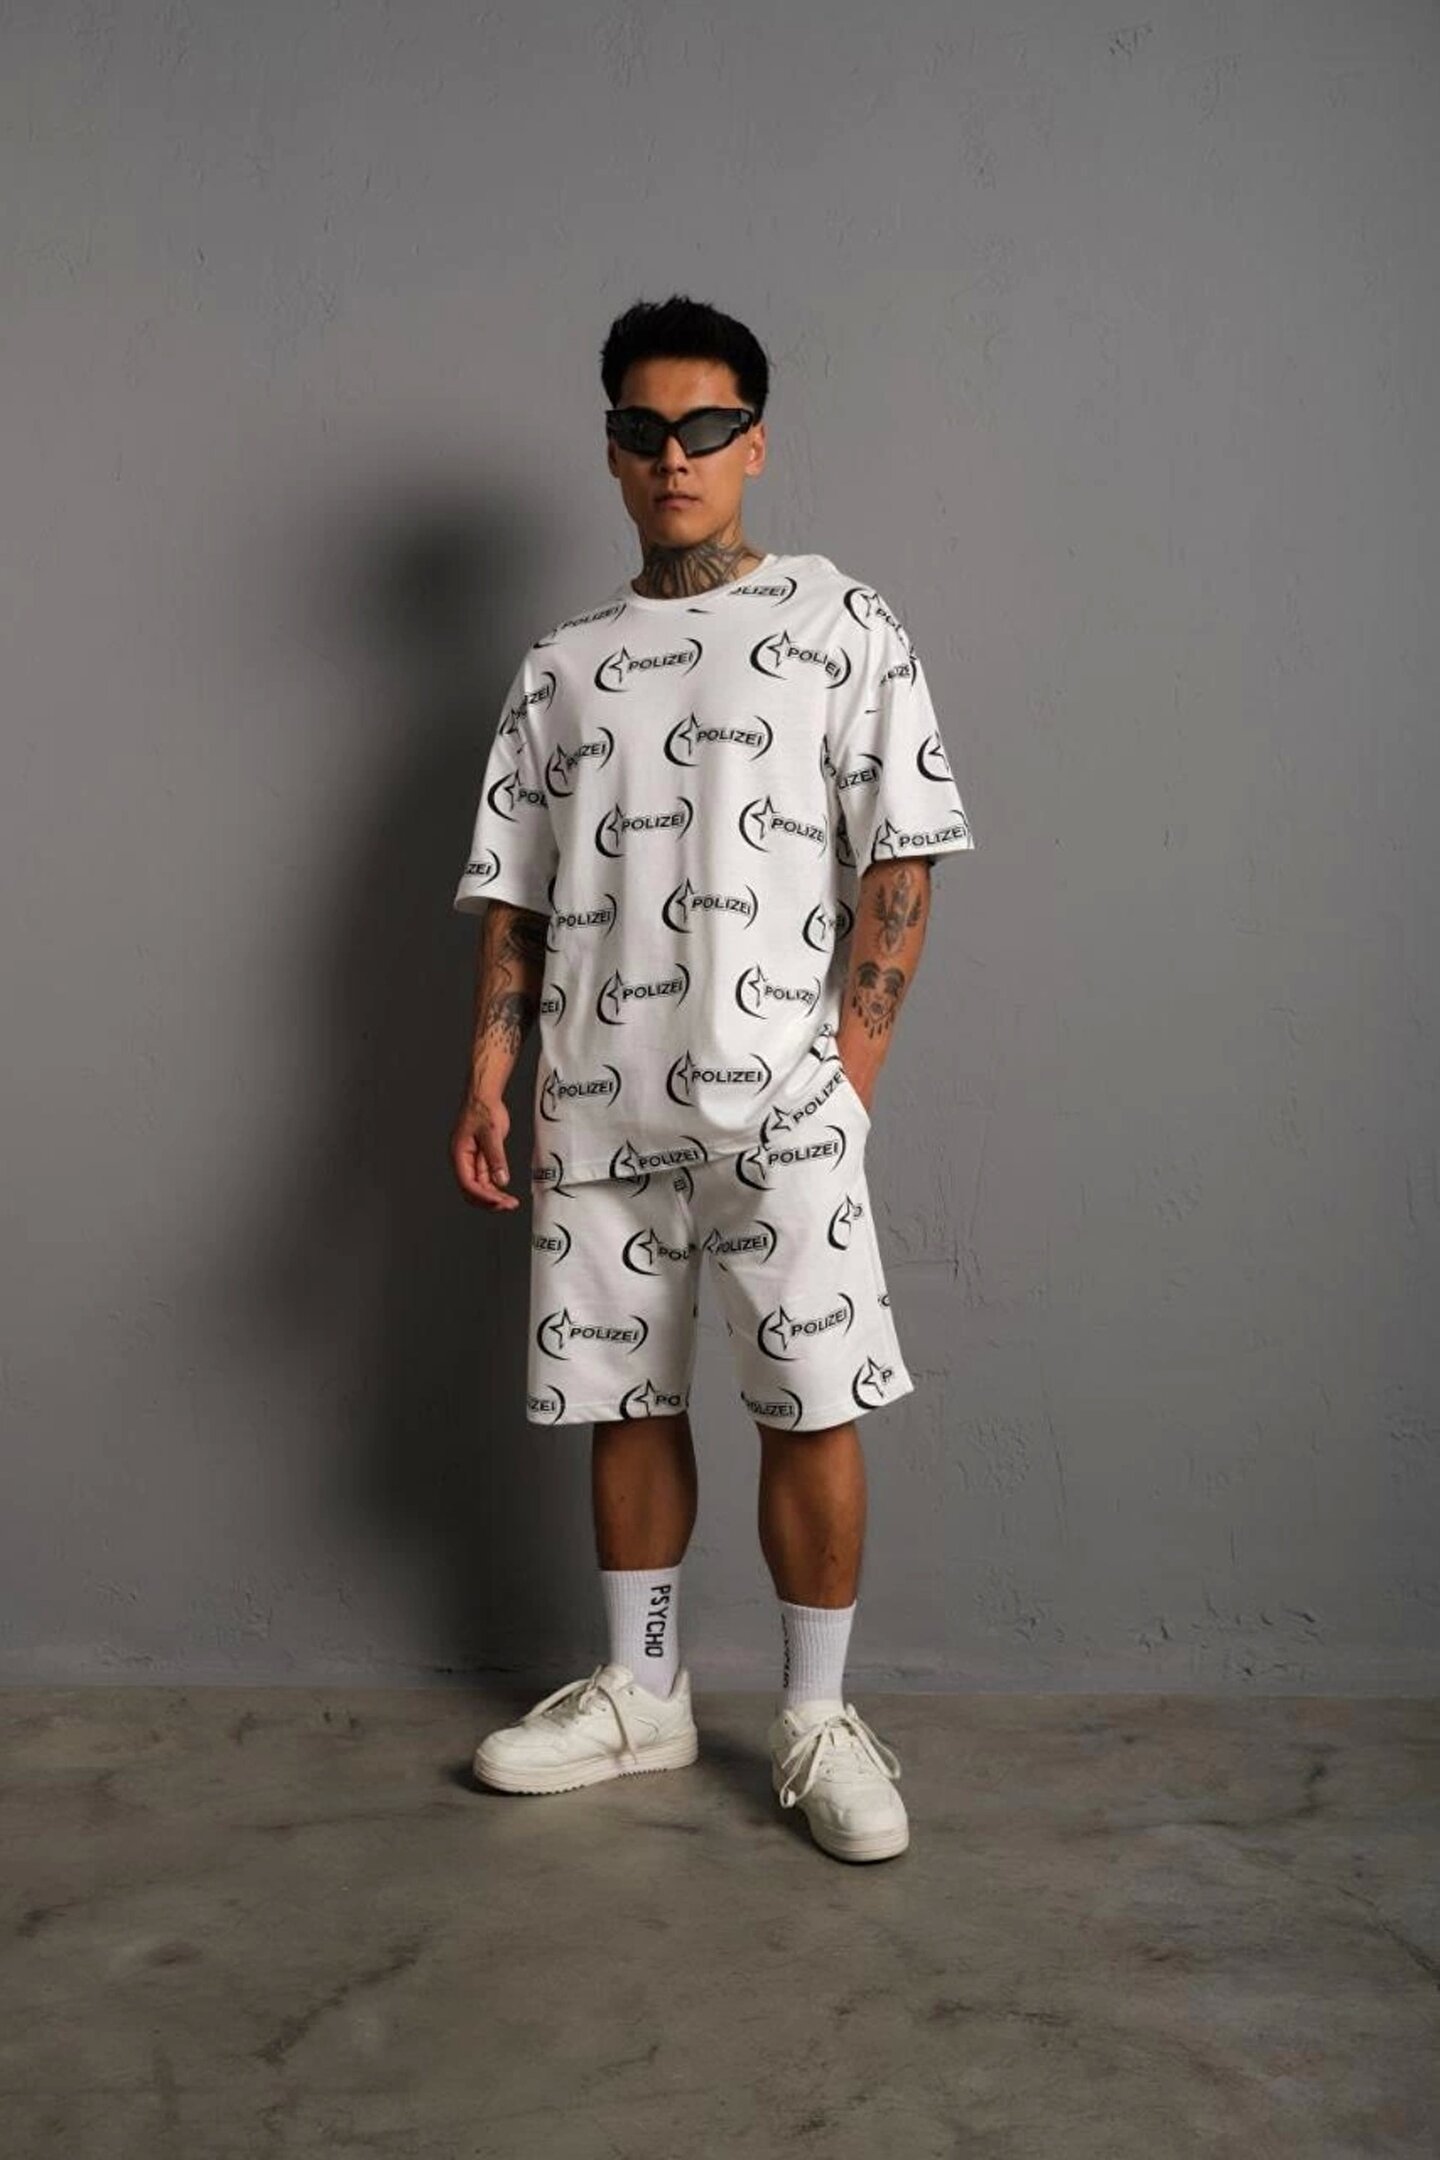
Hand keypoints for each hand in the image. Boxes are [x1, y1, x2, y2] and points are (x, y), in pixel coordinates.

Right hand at [450, 1090, 520, 1211]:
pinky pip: (486, 1179)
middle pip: (471, 1190)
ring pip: (480, 1187)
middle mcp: (463, 1161)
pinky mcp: (481, 1159)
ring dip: (493, 1197)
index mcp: (459, 1155)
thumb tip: (501, 1181)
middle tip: (508, 1205)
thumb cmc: (483, 1110)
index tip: (500, 1201)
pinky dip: (495, 1188)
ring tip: (511, 1202)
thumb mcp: (491, 1134)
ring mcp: (471, 1161)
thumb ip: (496, 1158)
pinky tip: (507, 1192)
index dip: (483, 1195)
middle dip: (488, 1201)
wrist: (484, 1097)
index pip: (468, 1183)